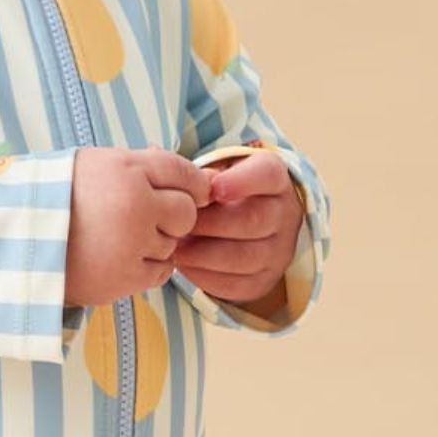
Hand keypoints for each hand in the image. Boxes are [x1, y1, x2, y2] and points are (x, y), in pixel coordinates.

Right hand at [65, 146, 213, 309]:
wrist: (15, 240)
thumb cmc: (55, 197)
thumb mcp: (94, 165)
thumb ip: (140, 165)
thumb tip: (185, 170)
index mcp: (126, 170)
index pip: (183, 172)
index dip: (191, 184)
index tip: (189, 193)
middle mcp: (135, 205)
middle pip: (186, 212)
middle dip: (173, 216)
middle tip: (146, 219)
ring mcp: (132, 244)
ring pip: (172, 245)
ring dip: (155, 243)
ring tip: (119, 239)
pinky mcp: (125, 277)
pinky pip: (161, 272)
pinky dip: (148, 267)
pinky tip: (123, 258)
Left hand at [168, 146, 302, 306]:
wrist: (242, 233)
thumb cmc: (220, 198)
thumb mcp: (213, 176)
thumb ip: (192, 170)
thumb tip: (153, 154)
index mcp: (273, 178)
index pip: (267, 175)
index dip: (241, 182)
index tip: (212, 189)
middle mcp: (284, 214)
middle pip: (253, 219)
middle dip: (210, 223)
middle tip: (179, 222)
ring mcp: (278, 250)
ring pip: (245, 255)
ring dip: (203, 253)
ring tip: (175, 247)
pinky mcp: (264, 280)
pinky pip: (236, 283)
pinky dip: (205, 275)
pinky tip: (184, 265)